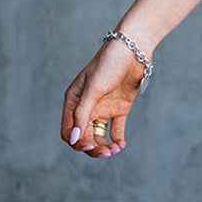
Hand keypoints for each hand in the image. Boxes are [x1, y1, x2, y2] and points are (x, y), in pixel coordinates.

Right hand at [60, 37, 150, 157]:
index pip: (68, 130)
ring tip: (115, 149)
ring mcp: (103, 108)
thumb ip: (82, 114)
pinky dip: (117, 140)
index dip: (77, 141)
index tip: (90, 145)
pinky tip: (121, 144)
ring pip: (99, 135)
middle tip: (107, 152)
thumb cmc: (109, 64)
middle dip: (93, 147)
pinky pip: (115, 129)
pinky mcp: (119, 108)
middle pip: (84, 136)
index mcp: (74, 101)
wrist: (133, 50)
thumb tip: (74, 139)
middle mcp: (87, 107)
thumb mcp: (93, 89)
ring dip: (105, 145)